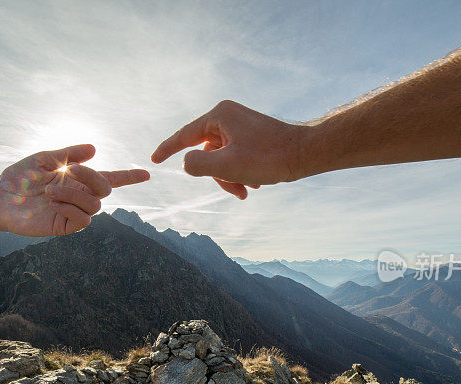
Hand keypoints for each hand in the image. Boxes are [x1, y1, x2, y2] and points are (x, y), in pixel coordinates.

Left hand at [0, 144, 148, 235]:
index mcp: (77, 179)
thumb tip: (95, 149)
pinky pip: (84, 220)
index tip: (147, 173)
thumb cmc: (19, 177)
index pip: (109, 178)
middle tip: (69, 171)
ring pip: (95, 205)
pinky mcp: (65, 226)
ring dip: (74, 194)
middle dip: (91, 177)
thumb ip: (69, 153)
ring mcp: (73, 212)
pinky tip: (53, 204)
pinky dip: (71, 209)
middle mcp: (79, 195)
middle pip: (105, 189)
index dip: (129, 176)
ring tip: (51, 193)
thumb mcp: (44, 158)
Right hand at [151, 100, 305, 198]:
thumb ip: (196, 165)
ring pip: (221, 158)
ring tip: (247, 190)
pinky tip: (254, 184)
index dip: (167, 149)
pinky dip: (239, 173)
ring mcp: (240, 126)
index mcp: (219, 115)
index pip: (185, 135)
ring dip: (230, 178)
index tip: (154, 160)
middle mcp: (228, 116)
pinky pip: (234, 157)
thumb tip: (186, 164)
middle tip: (236, 191)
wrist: (306, 154)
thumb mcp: (226, 165)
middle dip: (217, 176)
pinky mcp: (251, 136)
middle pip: (205, 152)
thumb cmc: (269, 157)